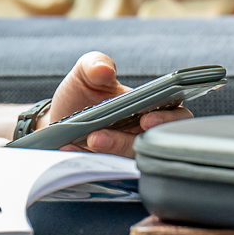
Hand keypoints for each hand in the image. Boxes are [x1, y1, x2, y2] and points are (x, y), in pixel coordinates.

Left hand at [40, 52, 191, 156]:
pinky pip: (110, 171)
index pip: (176, 116)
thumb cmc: (80, 95)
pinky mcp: (110, 168)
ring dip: (113, 150)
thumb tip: (104, 69)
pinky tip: (76, 150)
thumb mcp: (86, 72)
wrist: (56, 121)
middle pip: (155, 143)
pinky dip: (93, 161)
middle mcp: (143, 133)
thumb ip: (95, 63)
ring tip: (91, 140)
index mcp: (150, 107)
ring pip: (133, 159)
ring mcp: (127, 153)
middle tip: (106, 135)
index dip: (169, 120)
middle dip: (134, 141)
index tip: (147, 119)